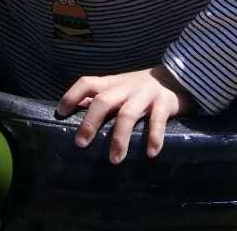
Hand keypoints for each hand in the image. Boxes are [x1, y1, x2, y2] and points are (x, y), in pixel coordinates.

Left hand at [58, 65, 192, 162]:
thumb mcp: (119, 89)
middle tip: (80, 144)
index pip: (87, 83)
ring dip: (119, 137)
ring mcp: (145, 94)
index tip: (60, 112)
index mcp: (112, 83)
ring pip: (128, 114)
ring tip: (114, 160)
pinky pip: (158, 120)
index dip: (72, 95)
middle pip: (103, 100)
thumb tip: (77, 112)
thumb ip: (102, 98)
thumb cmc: (140, 88)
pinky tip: (151, 153)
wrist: (175, 76)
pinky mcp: (164, 102)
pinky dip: (154, 136)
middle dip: (90, 122)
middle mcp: (126, 87)